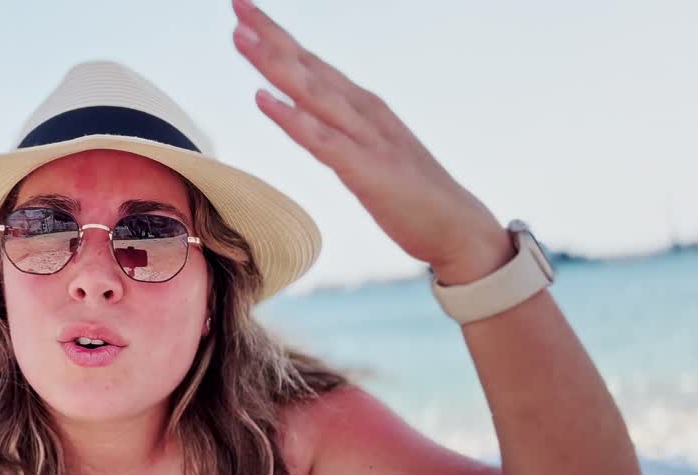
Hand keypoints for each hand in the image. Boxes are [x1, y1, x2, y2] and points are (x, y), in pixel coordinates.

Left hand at [231, 0, 511, 283]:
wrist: (458, 229)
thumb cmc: (413, 196)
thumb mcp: (371, 155)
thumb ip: (341, 135)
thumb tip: (308, 120)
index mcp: (363, 107)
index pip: (314, 65)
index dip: (279, 39)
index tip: (246, 14)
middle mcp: (363, 112)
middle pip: (309, 66)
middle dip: (271, 35)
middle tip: (238, 4)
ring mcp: (366, 139)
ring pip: (312, 93)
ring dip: (275, 64)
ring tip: (241, 38)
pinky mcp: (365, 170)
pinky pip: (321, 140)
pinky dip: (292, 118)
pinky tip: (263, 99)